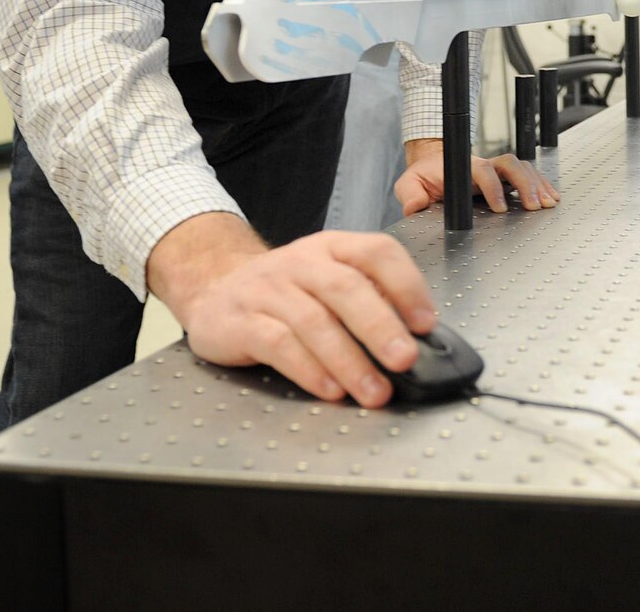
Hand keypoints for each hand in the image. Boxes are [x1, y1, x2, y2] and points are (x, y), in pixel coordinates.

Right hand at [149, 212, 436, 408]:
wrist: (214, 289)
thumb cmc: (286, 293)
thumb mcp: (327, 281)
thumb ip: (368, 302)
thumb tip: (415, 341)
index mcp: (333, 248)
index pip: (376, 252)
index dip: (406, 284)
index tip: (426, 323)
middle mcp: (302, 263)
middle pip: (346, 288)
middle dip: (380, 326)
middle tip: (405, 359)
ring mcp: (268, 290)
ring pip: (313, 321)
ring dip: (349, 360)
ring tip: (374, 390)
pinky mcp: (241, 322)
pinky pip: (278, 344)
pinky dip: (308, 369)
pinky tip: (330, 390)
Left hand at [396, 138, 558, 215]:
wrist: (434, 162)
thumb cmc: (424, 174)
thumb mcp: (409, 183)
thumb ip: (409, 193)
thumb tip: (414, 208)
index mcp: (464, 167)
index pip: (484, 171)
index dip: (494, 188)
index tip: (500, 208)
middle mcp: (485, 166)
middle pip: (512, 165)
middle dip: (525, 184)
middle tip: (533, 207)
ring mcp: (497, 170)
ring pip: (524, 168)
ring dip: (537, 185)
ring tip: (548, 204)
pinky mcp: (505, 177)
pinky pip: (528, 175)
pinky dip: (541, 185)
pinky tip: (551, 198)